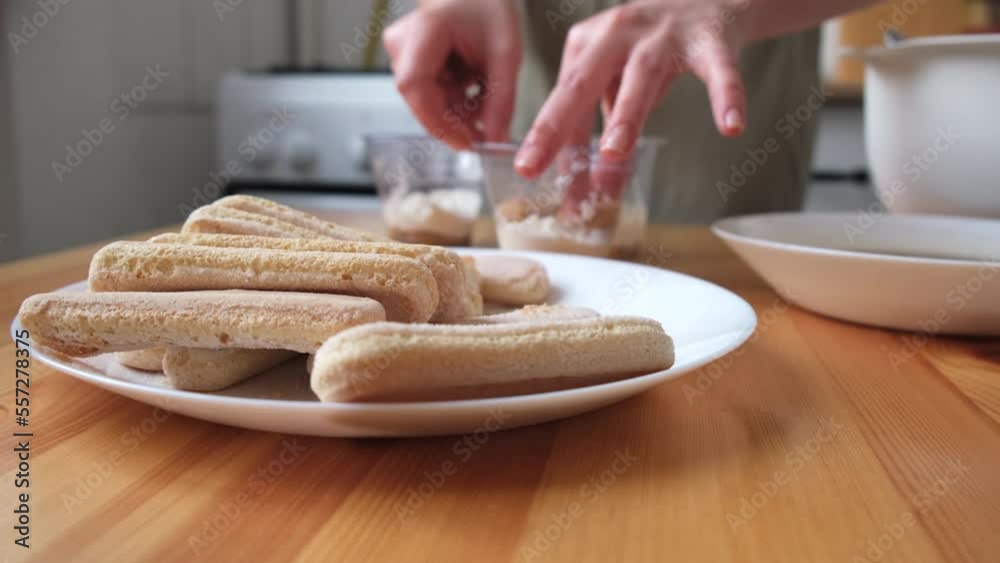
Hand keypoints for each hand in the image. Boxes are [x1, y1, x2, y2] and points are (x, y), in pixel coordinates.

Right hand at [383, 0, 521, 148]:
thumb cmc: (489, 8)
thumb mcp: (505, 55)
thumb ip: (501, 102)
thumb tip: (496, 142)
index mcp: (424, 30)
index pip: (415, 86)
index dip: (438, 121)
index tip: (467, 142)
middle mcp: (404, 43)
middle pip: (421, 99)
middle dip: (455, 123)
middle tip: (487, 136)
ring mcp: (404, 54)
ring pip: (427, 102)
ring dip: (458, 113)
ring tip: (488, 108)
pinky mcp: (410, 63)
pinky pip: (430, 95)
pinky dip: (455, 102)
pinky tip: (476, 94)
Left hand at [515, 0, 750, 177]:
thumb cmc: (651, 49)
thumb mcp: (617, 78)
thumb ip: (605, 128)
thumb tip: (595, 193)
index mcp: (587, 44)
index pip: (564, 98)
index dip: (546, 137)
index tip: (526, 171)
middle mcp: (618, 33)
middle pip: (582, 81)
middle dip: (557, 123)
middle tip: (536, 164)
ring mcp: (664, 33)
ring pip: (642, 74)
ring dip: (625, 115)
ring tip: (613, 154)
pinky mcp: (710, 37)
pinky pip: (720, 70)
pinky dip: (726, 96)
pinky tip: (731, 126)